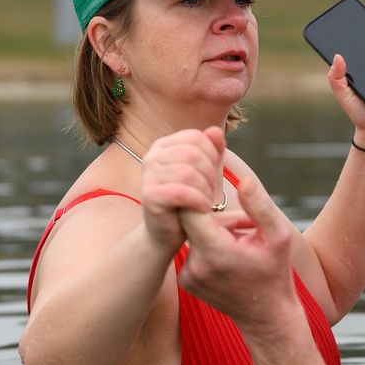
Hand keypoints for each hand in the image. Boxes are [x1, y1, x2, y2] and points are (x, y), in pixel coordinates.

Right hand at [139, 127, 225, 252]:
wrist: (167, 233)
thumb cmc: (187, 201)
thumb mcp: (204, 172)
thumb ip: (212, 151)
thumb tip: (216, 131)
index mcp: (164, 146)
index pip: (196, 137)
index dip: (212, 155)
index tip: (213, 175)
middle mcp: (152, 156)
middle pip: (193, 153)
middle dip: (210, 174)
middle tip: (211, 192)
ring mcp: (148, 175)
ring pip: (188, 172)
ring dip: (205, 189)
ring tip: (205, 201)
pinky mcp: (149, 196)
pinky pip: (181, 192)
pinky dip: (198, 200)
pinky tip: (202, 208)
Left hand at [177, 163, 299, 333]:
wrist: (267, 317)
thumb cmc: (276, 273)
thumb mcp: (278, 236)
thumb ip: (259, 206)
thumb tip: (243, 179)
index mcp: (216, 251)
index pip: (190, 209)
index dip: (200, 196)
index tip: (218, 194)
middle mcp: (196, 265)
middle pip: (190, 220)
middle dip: (212, 214)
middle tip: (239, 221)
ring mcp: (188, 276)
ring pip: (191, 235)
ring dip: (211, 231)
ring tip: (239, 242)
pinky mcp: (186, 282)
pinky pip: (191, 251)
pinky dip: (206, 247)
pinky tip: (229, 257)